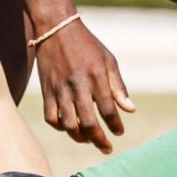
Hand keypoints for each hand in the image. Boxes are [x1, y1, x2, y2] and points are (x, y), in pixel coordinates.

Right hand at [37, 17, 136, 150]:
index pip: (108, 110)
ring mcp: (60, 90)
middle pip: (88, 122)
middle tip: (106, 147)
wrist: (56, 30)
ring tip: (88, 139)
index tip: (119, 132)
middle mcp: (77, 86)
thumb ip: (118, 87)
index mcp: (96, 78)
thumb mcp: (108, 61)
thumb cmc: (88, 46)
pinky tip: (69, 128)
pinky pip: (51, 117)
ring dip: (79, 137)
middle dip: (99, 139)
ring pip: (68, 124)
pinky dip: (60, 127)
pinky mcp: (47, 91)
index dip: (115, 125)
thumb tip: (130, 110)